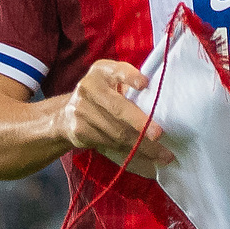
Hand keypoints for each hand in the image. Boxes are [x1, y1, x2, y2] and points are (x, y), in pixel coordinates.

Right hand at [55, 58, 173, 171]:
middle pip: (117, 108)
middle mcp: (89, 88)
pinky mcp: (80, 131)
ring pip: (116, 132)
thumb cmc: (103, 97)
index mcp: (101, 71)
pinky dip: (131, 153)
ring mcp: (81, 110)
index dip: (130, 77)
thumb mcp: (113, 82)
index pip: (117, 71)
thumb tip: (163, 103)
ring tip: (163, 154)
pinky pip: (110, 144)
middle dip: (140, 123)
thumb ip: (130, 86)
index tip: (144, 84)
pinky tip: (147, 157)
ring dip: (142, 146)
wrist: (66, 115)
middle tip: (158, 134)